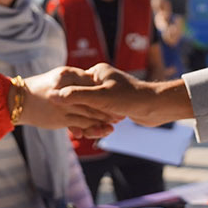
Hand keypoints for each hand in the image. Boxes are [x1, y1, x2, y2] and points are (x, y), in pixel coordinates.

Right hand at [20, 67, 117, 137]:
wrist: (15, 100)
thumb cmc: (39, 88)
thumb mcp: (59, 78)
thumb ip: (75, 80)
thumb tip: (92, 78)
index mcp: (67, 74)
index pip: (90, 82)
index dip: (103, 90)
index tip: (117, 96)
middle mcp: (65, 88)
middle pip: (92, 98)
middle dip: (107, 107)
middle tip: (120, 114)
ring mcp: (62, 104)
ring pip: (88, 112)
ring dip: (102, 120)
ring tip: (114, 125)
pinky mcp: (59, 118)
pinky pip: (79, 124)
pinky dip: (90, 128)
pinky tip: (99, 132)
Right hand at [59, 64, 192, 126]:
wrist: (156, 107)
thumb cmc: (129, 99)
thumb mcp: (99, 98)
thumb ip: (75, 96)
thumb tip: (51, 95)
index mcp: (97, 72)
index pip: (73, 84)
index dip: (64, 100)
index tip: (56, 112)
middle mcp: (102, 80)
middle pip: (80, 98)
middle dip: (76, 115)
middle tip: (72, 131)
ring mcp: (108, 92)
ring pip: (89, 108)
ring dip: (87, 121)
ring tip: (81, 135)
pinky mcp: (114, 104)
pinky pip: (99, 114)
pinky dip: (96, 123)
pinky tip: (96, 133)